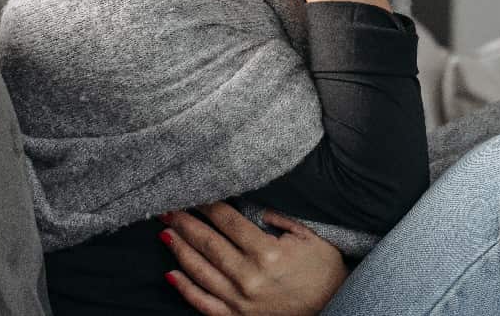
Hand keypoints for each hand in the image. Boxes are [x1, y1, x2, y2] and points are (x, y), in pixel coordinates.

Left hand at [160, 202, 348, 315]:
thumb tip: (256, 208)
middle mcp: (249, 276)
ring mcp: (240, 299)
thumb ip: (283, 220)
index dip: (209, 207)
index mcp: (267, 253)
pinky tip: (171, 274)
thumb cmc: (324, 269)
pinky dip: (185, 289)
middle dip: (185, 224)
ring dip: (179, 250)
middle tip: (167, 210)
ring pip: (200, 271)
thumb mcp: (311, 238)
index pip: (229, 223)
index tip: (195, 195)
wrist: (334, 304)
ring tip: (165, 233)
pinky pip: (203, 303)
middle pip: (208, 244)